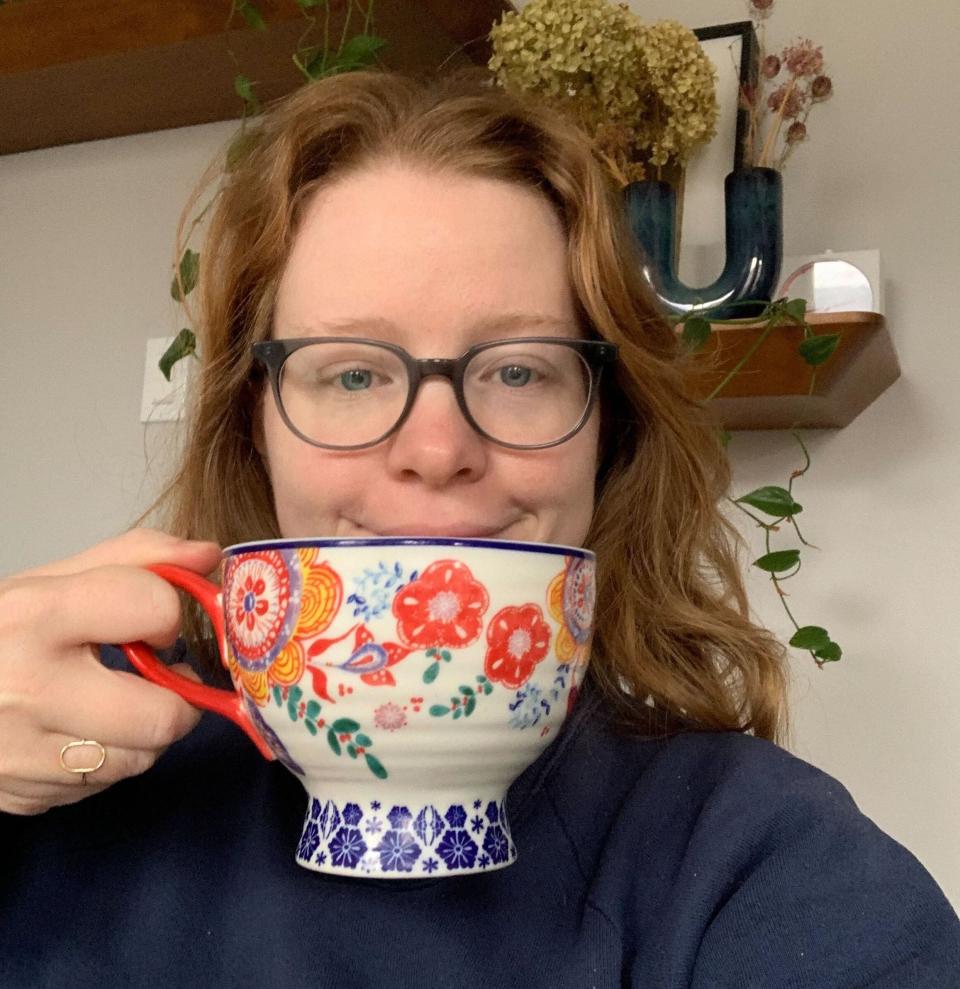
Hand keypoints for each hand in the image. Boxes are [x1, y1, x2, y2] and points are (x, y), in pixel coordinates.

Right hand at [0, 529, 222, 814]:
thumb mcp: (52, 580)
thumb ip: (138, 558)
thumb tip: (211, 556)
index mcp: (35, 616)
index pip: (153, 607)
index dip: (168, 612)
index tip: (154, 620)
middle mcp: (28, 689)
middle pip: (162, 716)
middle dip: (178, 698)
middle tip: (160, 679)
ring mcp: (21, 754)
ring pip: (138, 760)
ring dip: (143, 733)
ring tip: (114, 702)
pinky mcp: (21, 797)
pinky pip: (99, 787)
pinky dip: (105, 760)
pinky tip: (78, 731)